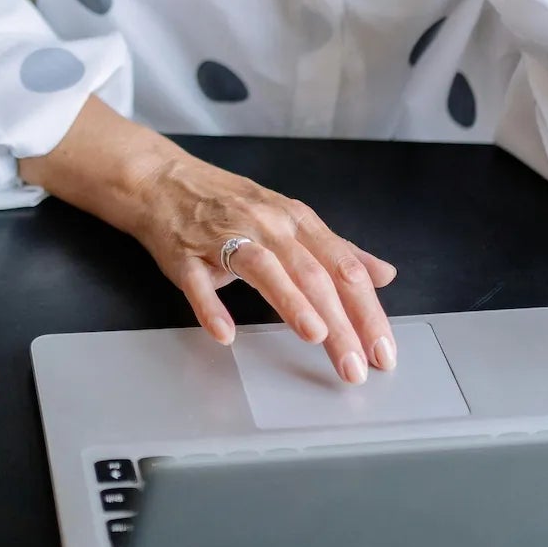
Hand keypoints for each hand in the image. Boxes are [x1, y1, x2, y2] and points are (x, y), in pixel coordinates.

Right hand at [128, 150, 398, 383]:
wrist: (163, 181)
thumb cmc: (230, 204)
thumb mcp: (291, 220)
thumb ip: (337, 250)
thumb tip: (384, 274)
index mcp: (297, 221)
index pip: (343, 268)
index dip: (368, 310)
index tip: (383, 350)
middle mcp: (268, 226)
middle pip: (313, 274)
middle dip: (340, 322)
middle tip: (357, 365)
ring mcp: (226, 238)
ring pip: (265, 270)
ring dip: (292, 302)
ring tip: (316, 335)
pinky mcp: (186, 255)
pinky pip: (199, 282)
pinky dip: (212, 307)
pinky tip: (225, 333)